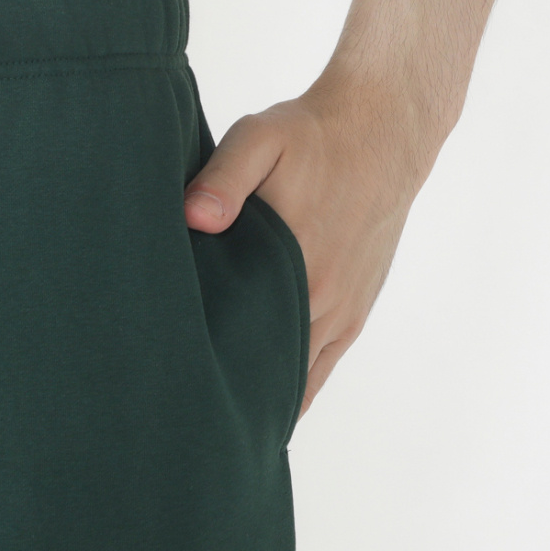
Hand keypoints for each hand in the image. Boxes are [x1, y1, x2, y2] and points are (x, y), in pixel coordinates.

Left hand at [183, 82, 428, 422]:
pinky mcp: (356, 310)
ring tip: (213, 418)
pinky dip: (295, 390)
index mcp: (292, 261)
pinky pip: (322, 368)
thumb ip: (224, 178)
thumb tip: (193, 219)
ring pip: (295, 376)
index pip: (236, 337)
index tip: (166, 386)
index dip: (200, 364)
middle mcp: (321, 297)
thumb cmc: (315, 135)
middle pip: (264, 365)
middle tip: (177, 411)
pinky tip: (268, 407)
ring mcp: (342, 310)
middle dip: (223, 386)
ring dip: (260, 392)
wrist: (383, 132)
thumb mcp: (261, 138)